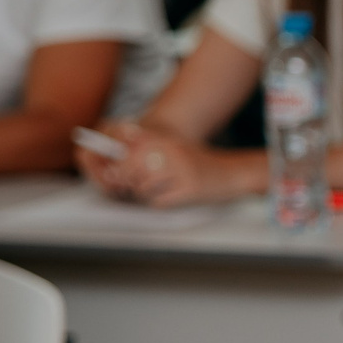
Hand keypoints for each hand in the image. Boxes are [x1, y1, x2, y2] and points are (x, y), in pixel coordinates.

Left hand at [79, 122, 256, 206]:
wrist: (232, 173)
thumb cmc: (196, 164)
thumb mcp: (170, 149)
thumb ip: (142, 151)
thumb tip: (110, 168)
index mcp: (164, 140)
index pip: (126, 151)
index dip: (116, 165)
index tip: (113, 172)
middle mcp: (172, 152)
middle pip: (131, 170)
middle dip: (128, 181)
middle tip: (133, 186)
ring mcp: (182, 170)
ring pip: (143, 188)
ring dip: (144, 194)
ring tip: (158, 190)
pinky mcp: (190, 189)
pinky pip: (159, 201)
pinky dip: (160, 203)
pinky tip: (172, 197)